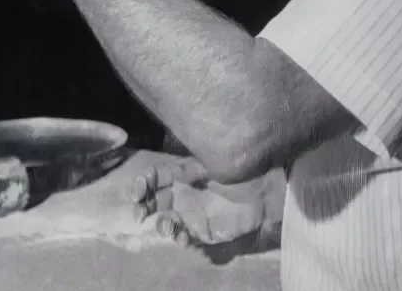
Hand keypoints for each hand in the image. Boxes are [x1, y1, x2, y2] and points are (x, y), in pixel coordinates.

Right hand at [131, 157, 285, 247]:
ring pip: (164, 220)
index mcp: (183, 173)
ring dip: (159, 225)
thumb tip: (164, 165)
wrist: (264, 191)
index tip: (137, 193)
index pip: (154, 177)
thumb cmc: (239, 170)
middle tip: (138, 216)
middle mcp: (182, 193)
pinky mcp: (201, 231)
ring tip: (166, 226)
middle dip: (141, 208)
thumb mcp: (212, 161)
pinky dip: (178, 238)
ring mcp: (190, 213)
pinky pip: (183, 236)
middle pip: (152, 201)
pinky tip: (182, 238)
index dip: (142, 184)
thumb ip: (190, 163)